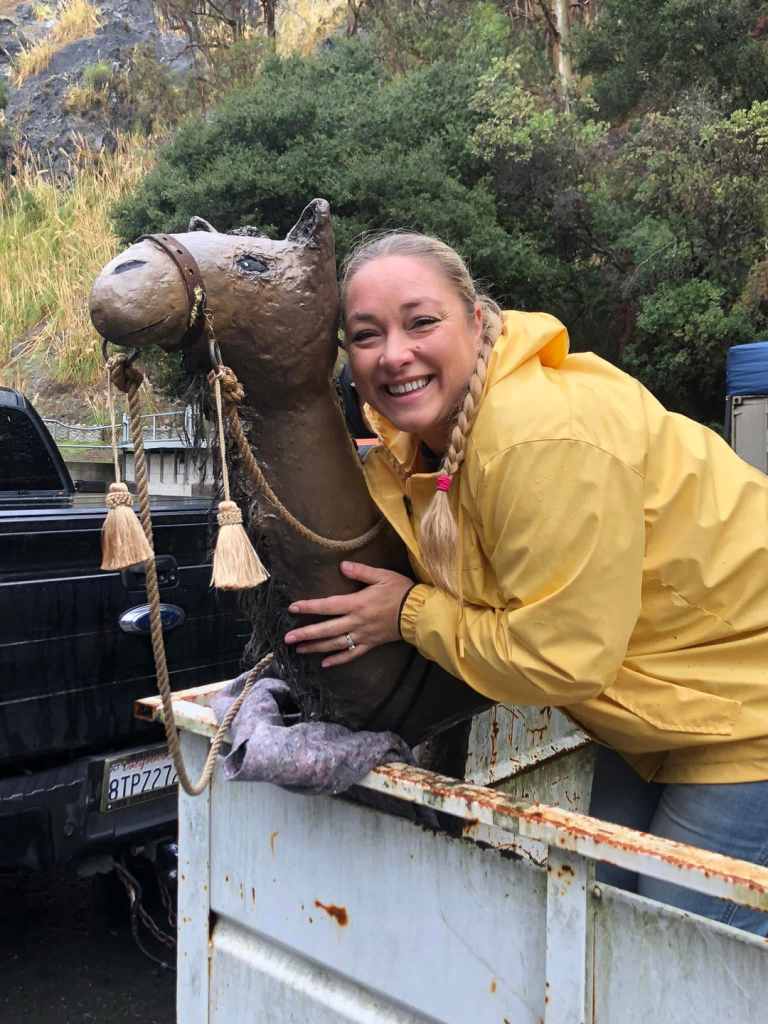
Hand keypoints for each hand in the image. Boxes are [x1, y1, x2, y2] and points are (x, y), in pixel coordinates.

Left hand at [284, 561, 413, 667]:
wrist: (418, 613)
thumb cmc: (401, 591)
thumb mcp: (382, 575)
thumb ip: (361, 572)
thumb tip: (342, 566)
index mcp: (356, 603)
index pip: (327, 605)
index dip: (309, 607)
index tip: (292, 608)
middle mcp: (356, 621)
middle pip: (327, 629)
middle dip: (306, 634)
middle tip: (288, 638)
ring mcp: (362, 635)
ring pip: (335, 644)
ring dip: (316, 647)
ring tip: (299, 650)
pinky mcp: (370, 643)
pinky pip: (352, 654)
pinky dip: (338, 659)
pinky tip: (325, 664)